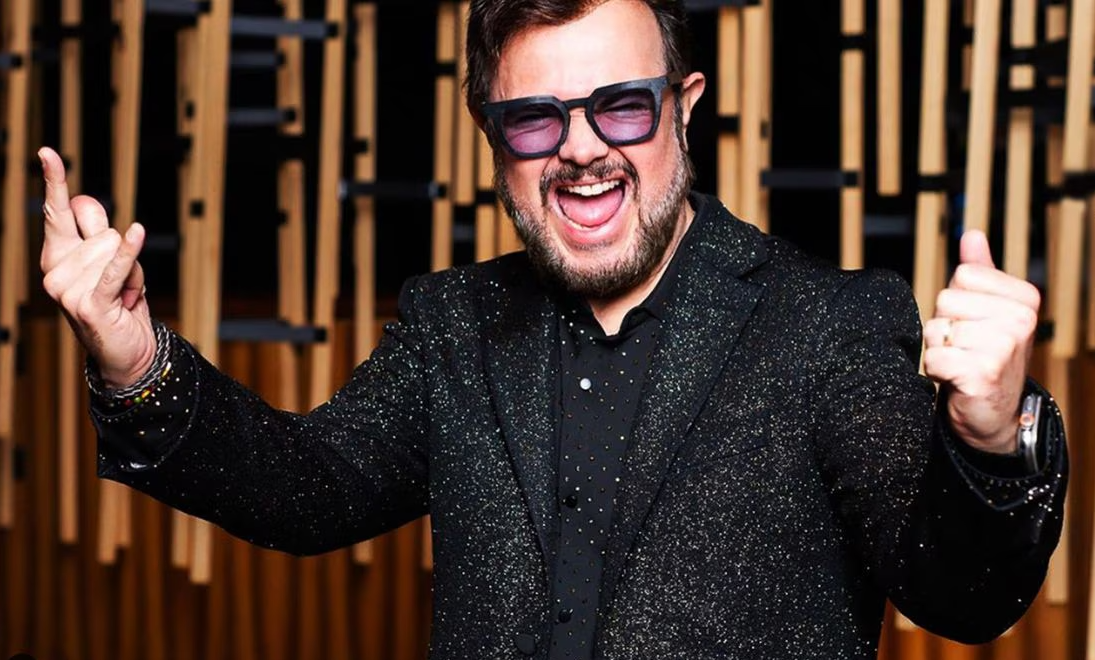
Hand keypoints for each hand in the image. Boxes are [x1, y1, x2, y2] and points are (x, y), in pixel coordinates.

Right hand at [39, 146, 155, 388]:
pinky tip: (138, 234)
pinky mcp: (90, 304)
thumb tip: (87, 204)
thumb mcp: (109, 262)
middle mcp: (55, 269)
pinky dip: (130, 255)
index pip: (58, 210)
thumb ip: (98, 232)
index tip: (48, 152)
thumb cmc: (119, 301)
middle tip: (120, 282)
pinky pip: (117, 270)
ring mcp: (68, 289)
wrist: (128, 350)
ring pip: (119, 252)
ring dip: (133, 274)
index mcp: (56, 254)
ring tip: (123, 296)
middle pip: (104, 229)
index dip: (55, 180)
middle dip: (124, 252)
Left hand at [922, 230, 1039, 452]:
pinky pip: (934, 358)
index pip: (961, 275)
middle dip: (943, 327)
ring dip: (939, 351)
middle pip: (944, 302)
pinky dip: (936, 371)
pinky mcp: (984, 373)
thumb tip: (972, 234)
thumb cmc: (984, 356)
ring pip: (936, 330)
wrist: (993, 413)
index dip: (954, 302)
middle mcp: (1021, 319)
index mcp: (1024, 297)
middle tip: (964, 348)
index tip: (972, 323)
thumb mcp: (984, 308)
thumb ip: (979, 272)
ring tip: (961, 364)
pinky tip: (956, 380)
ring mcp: (1005, 346)